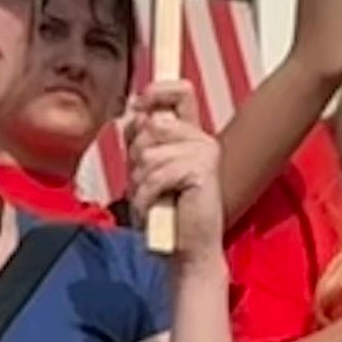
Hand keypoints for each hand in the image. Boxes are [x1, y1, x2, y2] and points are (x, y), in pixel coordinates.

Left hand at [123, 69, 222, 260]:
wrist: (187, 250)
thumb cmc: (166, 213)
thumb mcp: (146, 170)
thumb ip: (142, 141)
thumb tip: (135, 115)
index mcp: (189, 135)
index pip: (180, 91)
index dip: (156, 90)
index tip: (138, 106)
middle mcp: (201, 139)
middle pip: (151, 125)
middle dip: (136, 158)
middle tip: (145, 186)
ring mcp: (205, 152)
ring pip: (149, 152)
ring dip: (140, 183)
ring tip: (152, 201)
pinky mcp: (203, 170)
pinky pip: (157, 173)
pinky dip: (147, 197)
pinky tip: (156, 209)